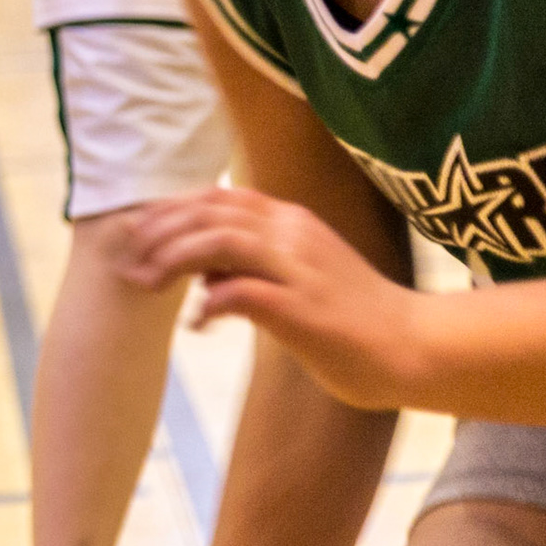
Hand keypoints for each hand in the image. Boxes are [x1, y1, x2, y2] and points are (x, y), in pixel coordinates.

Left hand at [119, 188, 424, 410]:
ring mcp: (298, 268)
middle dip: (159, 233)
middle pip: (208, 212)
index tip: (138, 233)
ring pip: (218, 240)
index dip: (169, 210)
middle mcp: (292, 233)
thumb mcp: (295, 276)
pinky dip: (208, 304)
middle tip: (130, 263)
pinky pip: (240, 293)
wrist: (415, 347)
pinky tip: (198, 324)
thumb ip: (252, 266)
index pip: (216, 197)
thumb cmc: (352, 316)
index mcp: (289, 220)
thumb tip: (203, 273)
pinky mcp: (303, 309)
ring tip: (147, 285)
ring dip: (172, 260)